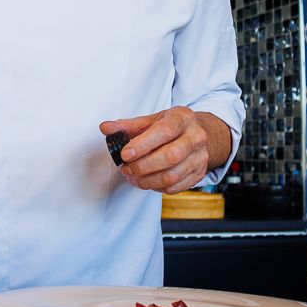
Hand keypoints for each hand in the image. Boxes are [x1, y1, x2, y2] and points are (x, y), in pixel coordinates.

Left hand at [100, 107, 223, 194]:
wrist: (199, 134)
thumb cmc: (173, 126)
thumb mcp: (152, 120)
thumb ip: (128, 125)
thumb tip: (106, 128)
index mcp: (183, 118)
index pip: (165, 131)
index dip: (143, 144)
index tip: (125, 154)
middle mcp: (195, 137)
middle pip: (170, 156)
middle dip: (143, 166)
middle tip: (126, 169)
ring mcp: (200, 157)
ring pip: (173, 175)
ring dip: (148, 180)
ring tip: (133, 177)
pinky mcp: (198, 174)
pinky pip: (176, 187)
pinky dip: (157, 188)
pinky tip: (147, 182)